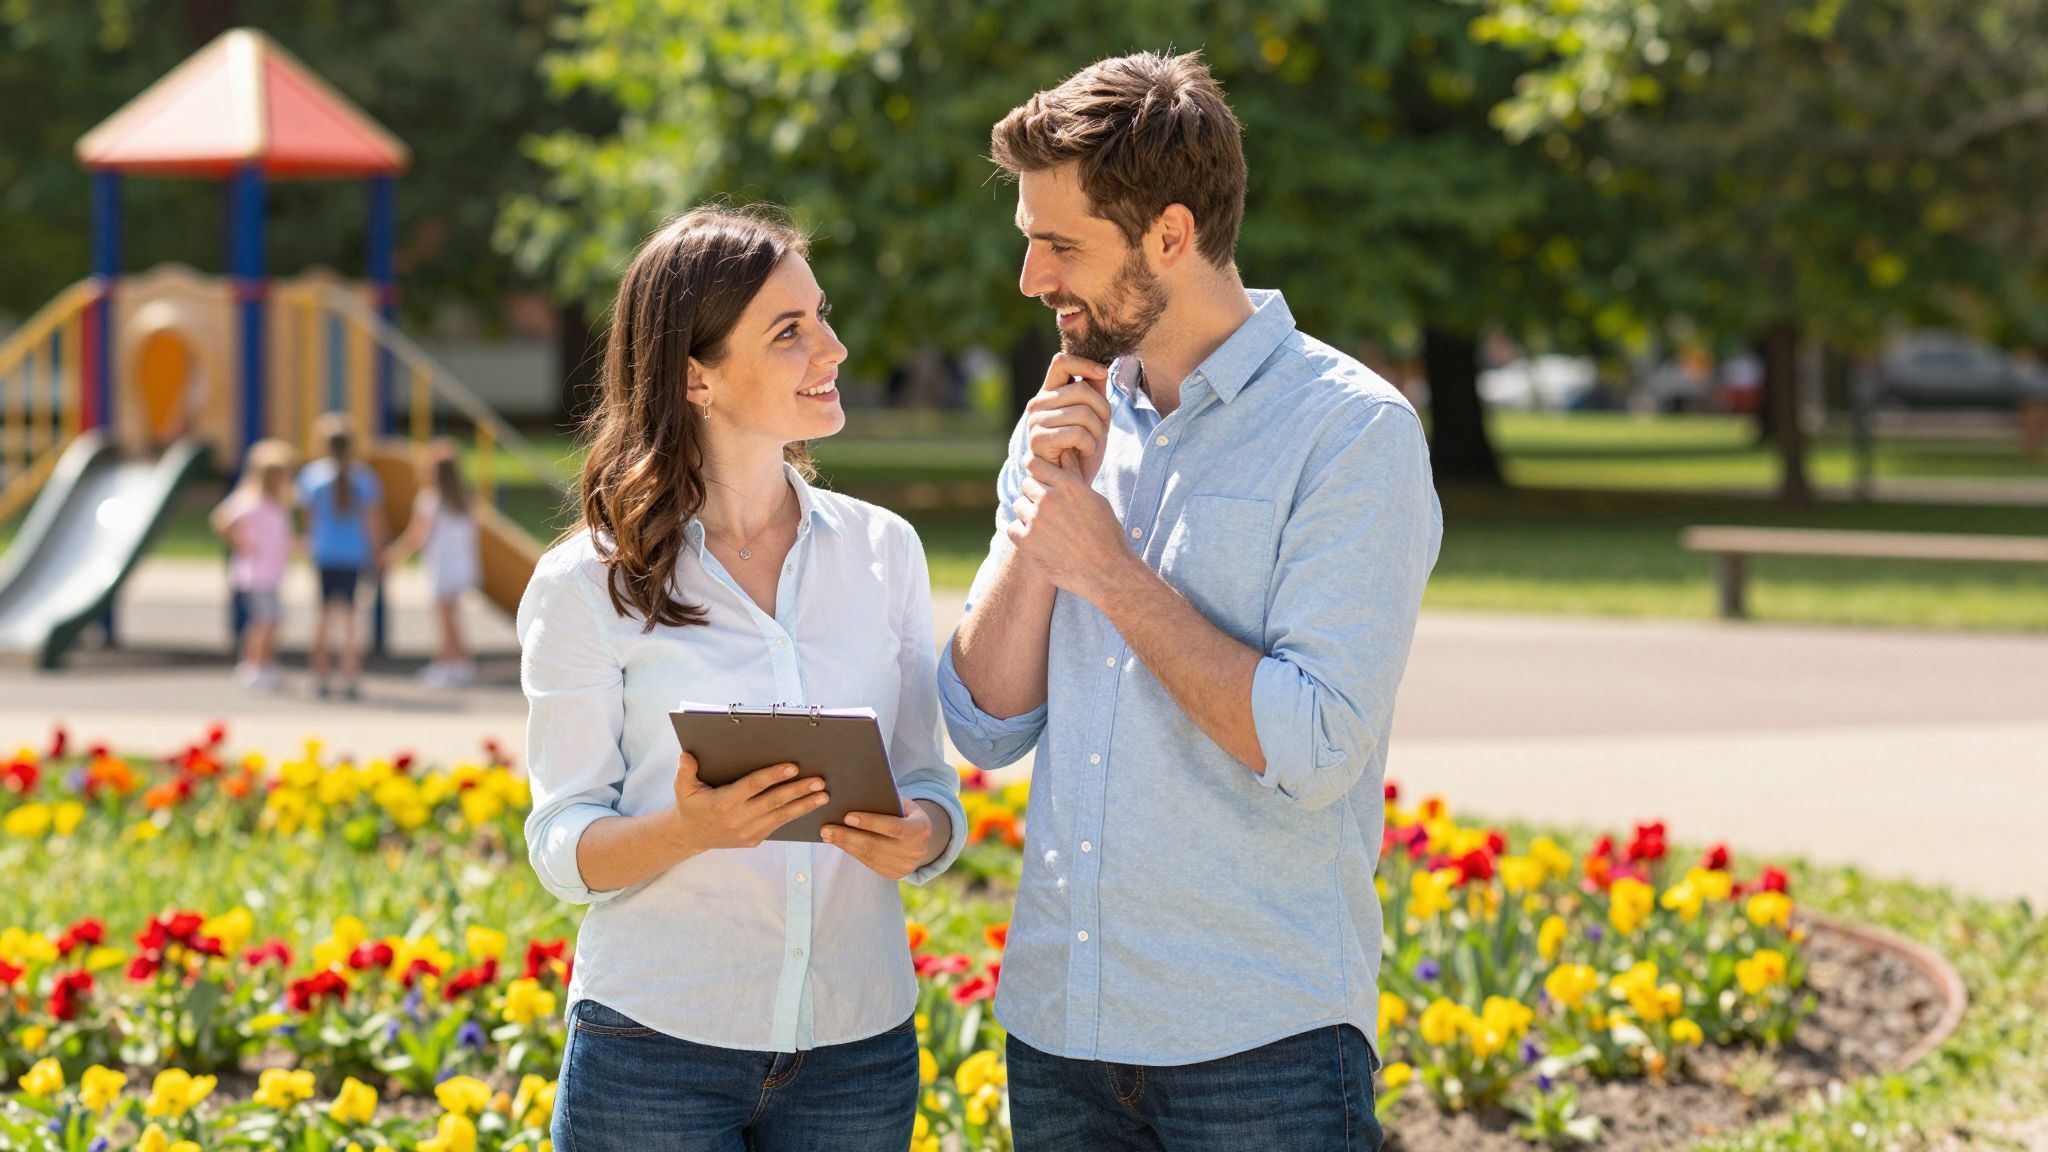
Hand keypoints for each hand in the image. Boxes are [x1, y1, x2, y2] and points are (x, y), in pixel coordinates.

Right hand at [668, 752, 829, 853]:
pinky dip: (795, 815)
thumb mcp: (683, 788)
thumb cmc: (690, 805)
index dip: (773, 776)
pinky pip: (777, 825)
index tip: (793, 767)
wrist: (690, 836)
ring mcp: (747, 832)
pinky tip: (811, 806)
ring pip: (780, 816)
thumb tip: (685, 755)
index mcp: (723, 802)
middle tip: (819, 781)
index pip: (753, 786)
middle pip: (773, 801)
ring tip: (823, 795)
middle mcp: (737, 818)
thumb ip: (685, 771)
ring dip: (804, 805)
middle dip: (798, 791)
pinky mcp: (753, 839)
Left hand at [821, 800, 935, 880]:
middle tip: (826, 829)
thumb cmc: (906, 814)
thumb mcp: (904, 805)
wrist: (922, 840)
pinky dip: (852, 852)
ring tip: (827, 835)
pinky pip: (869, 863)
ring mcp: (905, 866)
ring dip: (845, 845)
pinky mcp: (894, 874)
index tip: (847, 817)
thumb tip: (853, 799)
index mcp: (921, 829)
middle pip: (876, 845)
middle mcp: (915, 851)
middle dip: (848, 837)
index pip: (894, 827)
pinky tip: (839, 843)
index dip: (871, 822)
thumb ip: (886, 803)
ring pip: (869, 856)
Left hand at [1008, 453, 1137, 602]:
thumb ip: (1074, 477)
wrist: (1106, 571)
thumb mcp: (1095, 500)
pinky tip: (1038, 541)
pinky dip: (1021, 534)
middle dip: (1035, 494)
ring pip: (1018, 506)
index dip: (1036, 471)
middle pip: (1026, 485)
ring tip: (1047, 528)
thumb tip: (1065, 453)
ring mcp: (1036, 520)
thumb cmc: (1106, 534)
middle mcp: (1049, 499)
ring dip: (1028, 514)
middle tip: (1049, 511)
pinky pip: (1012, 528)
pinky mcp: (1027, 542)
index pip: (1034, 464)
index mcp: (1067, 485)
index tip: (1039, 479)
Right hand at [1024, 354, 1111, 484]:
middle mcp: (1038, 404)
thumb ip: (1095, 392)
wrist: (1072, 483)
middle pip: (1082, 389)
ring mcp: (1036, 422)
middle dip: (1103, 408)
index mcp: (1049, 393)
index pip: (1061, 362)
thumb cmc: (1082, 449)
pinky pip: (1077, 433)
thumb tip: (1101, 370)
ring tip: (1093, 442)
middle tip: (1103, 426)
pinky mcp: (1039, 440)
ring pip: (1083, 412)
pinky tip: (1084, 453)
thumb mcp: (1094, 417)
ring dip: (1098, 431)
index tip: (1103, 374)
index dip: (1084, 363)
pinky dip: (1089, 444)